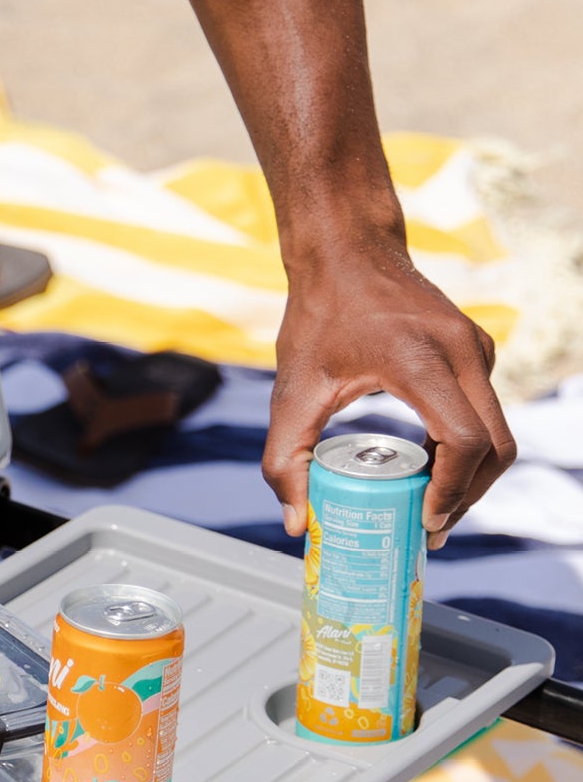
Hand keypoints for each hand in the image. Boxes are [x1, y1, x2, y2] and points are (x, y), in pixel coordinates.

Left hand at [264, 242, 515, 549]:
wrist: (347, 251)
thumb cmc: (318, 315)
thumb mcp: (292, 390)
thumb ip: (285, 458)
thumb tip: (299, 523)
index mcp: (421, 359)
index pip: (464, 439)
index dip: (451, 489)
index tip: (426, 521)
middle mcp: (463, 351)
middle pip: (495, 445)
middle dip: (467, 495)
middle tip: (432, 529)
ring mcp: (477, 349)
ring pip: (497, 431)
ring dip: (470, 476)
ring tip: (430, 510)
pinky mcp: (476, 351)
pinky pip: (485, 412)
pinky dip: (466, 450)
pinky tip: (431, 473)